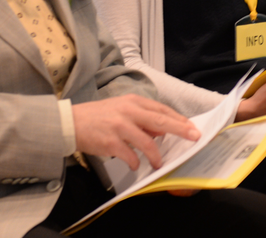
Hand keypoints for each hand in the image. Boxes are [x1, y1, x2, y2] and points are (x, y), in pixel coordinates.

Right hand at [73, 94, 198, 170]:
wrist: (71, 123)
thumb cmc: (98, 117)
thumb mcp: (121, 110)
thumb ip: (141, 118)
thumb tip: (161, 130)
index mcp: (133, 102)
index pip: (162, 109)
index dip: (179, 119)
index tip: (192, 127)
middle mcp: (128, 111)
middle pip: (161, 120)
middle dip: (180, 129)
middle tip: (194, 137)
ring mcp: (120, 126)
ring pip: (148, 142)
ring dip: (156, 155)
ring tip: (158, 163)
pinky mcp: (111, 141)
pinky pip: (130, 155)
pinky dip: (135, 162)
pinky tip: (134, 164)